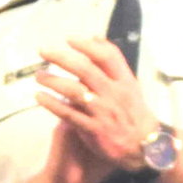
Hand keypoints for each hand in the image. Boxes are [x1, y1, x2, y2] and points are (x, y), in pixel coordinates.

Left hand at [36, 37, 158, 175]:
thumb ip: (112, 63)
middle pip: (86, 70)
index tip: (69, 39)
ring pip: (74, 91)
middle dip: (62, 58)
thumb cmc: (132, 111)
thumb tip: (95, 36)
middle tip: (43, 51)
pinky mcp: (94, 129)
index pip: (108, 56)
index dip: (87, 46)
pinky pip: (69, 114)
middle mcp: (114, 93)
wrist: (144, 145)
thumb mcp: (129, 84)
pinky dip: (53, 104)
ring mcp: (103, 111)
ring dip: (53, 81)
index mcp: (124, 80)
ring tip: (39, 75)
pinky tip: (39, 97)